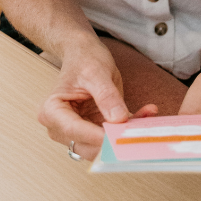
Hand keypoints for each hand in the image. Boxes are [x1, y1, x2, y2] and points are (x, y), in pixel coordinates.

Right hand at [38, 41, 155, 159]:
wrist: (86, 55)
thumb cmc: (84, 60)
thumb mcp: (96, 73)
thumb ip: (106, 96)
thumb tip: (118, 119)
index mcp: (52, 111)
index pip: (73, 129)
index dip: (96, 135)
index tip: (117, 136)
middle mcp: (62, 126)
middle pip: (87, 145)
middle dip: (113, 140)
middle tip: (136, 133)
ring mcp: (80, 131)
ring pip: (103, 145)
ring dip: (125, 134)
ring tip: (147, 117)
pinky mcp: (96, 130)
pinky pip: (114, 135)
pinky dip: (131, 127)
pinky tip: (148, 113)